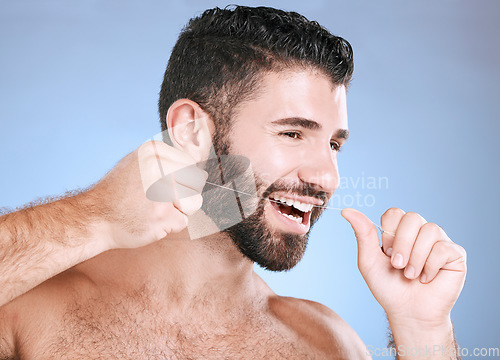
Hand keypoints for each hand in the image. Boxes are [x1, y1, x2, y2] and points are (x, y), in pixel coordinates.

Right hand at [89, 141, 206, 248]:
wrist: (94, 218)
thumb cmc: (119, 193)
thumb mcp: (139, 164)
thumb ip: (167, 162)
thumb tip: (203, 171)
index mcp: (154, 150)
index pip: (191, 164)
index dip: (180, 179)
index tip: (158, 186)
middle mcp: (158, 166)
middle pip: (196, 182)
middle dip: (182, 195)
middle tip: (155, 200)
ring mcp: (161, 190)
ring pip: (195, 202)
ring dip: (178, 211)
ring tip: (153, 209)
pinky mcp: (163, 214)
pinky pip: (184, 221)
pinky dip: (169, 226)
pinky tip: (149, 221)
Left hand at [341, 208, 466, 328]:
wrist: (408, 312)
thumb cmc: (388, 287)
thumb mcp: (369, 260)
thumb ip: (362, 234)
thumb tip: (346, 210)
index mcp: (399, 231)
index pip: (395, 213)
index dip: (389, 233)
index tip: (386, 253)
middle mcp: (420, 232)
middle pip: (412, 217)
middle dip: (402, 244)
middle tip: (398, 266)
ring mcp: (439, 241)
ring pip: (430, 230)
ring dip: (416, 257)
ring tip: (411, 275)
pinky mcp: (455, 254)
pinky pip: (444, 248)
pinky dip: (431, 266)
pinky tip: (426, 278)